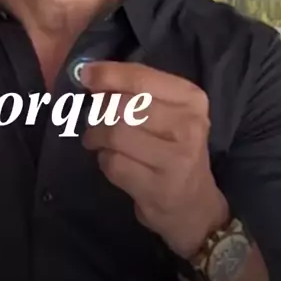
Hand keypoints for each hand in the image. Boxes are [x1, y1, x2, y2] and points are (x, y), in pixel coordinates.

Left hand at [80, 62, 228, 257]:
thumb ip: (136, 92)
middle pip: (122, 106)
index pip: (141, 78)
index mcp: (191, 99)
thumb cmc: (174, 149)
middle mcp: (189, 126)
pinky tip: (112, 161)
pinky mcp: (159, 188)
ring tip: (96, 140)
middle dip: (99, 111)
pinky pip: (113, 164)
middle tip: (95, 119)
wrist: (195, 206)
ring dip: (96, 136)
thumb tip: (92, 75)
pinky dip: (104, 160)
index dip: (108, 74)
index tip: (85, 75)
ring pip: (115, 134)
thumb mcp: (168, 113)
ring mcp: (177, 160)